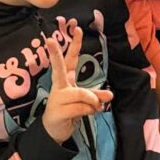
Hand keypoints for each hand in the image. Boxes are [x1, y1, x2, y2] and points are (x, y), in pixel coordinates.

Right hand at [42, 26, 114, 143]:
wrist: (54, 131)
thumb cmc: (70, 110)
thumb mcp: (86, 101)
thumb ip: (97, 96)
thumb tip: (110, 95)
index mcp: (65, 80)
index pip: (70, 59)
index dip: (75, 44)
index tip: (77, 28)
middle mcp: (59, 86)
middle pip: (58, 68)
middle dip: (54, 54)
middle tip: (49, 40)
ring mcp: (57, 98)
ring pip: (81, 94)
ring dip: (92, 101)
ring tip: (95, 107)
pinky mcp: (58, 111)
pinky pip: (80, 108)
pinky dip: (89, 111)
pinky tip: (87, 114)